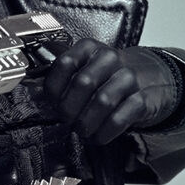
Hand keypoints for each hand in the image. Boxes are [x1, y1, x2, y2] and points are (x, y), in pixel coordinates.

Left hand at [42, 39, 180, 143]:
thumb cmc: (109, 77)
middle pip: (82, 84)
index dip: (54, 88)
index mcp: (90, 48)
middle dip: (70, 109)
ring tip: (83, 131)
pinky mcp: (143, 98)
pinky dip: (105, 132)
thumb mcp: (87, 68)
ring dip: (87, 123)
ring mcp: (129, 77)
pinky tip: (100, 136)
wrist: (153, 77)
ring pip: (102, 102)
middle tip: (68, 121)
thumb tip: (32, 93)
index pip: (64, 64)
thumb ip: (63, 78)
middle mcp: (110, 58)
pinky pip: (120, 118)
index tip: (53, 103)